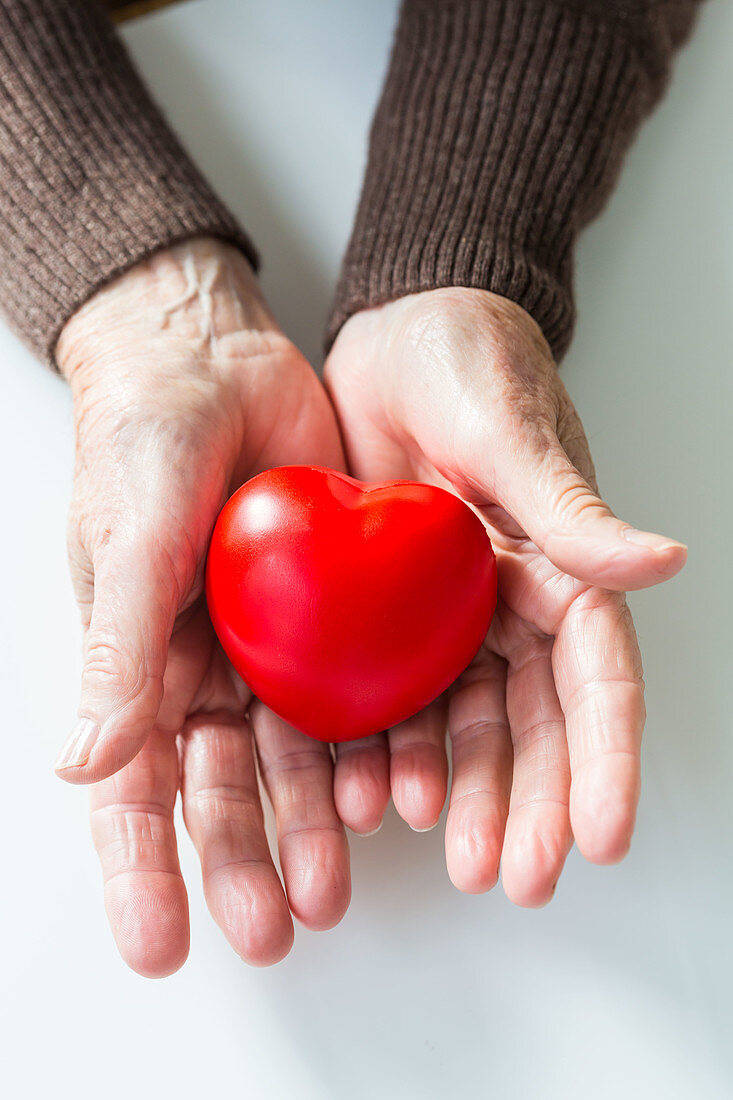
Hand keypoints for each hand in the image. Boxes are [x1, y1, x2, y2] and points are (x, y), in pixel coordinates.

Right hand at [56, 238, 350, 974]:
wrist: (213, 359)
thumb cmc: (142, 439)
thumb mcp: (129, 541)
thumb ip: (118, 653)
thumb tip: (83, 766)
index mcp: (136, 665)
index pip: (130, 787)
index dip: (141, 868)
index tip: (161, 946)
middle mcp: (202, 669)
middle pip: (220, 788)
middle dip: (242, 860)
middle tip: (275, 927)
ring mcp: (267, 646)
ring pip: (292, 756)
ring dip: (312, 821)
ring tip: (336, 885)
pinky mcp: (330, 614)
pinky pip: (352, 691)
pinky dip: (369, 743)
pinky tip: (389, 788)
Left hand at [324, 288, 686, 904]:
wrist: (389, 337)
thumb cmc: (465, 362)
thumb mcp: (514, 431)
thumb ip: (573, 510)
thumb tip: (666, 562)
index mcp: (561, 568)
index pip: (595, 679)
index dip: (604, 759)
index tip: (603, 835)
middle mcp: (512, 606)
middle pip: (534, 725)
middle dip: (531, 804)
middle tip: (513, 875)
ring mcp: (449, 616)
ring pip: (467, 726)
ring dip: (463, 794)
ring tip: (451, 857)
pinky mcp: (385, 614)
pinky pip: (391, 695)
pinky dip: (387, 747)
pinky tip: (371, 793)